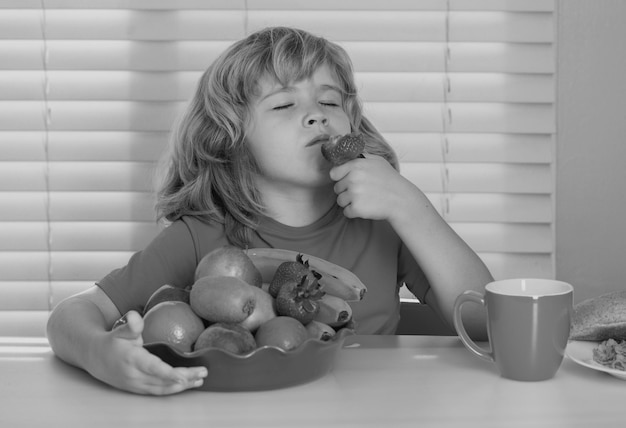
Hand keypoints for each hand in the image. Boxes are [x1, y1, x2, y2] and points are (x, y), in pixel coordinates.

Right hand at [89, 311, 207, 394]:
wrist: (94, 358)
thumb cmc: (112, 341)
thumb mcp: (120, 330)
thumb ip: (130, 324)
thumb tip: (135, 315)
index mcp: (132, 359)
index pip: (153, 368)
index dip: (169, 374)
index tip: (184, 376)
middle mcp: (134, 375)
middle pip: (163, 380)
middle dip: (185, 379)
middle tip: (203, 373)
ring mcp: (135, 385)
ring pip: (162, 389)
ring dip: (182, 387)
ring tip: (200, 380)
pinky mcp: (137, 389)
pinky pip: (157, 392)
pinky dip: (173, 390)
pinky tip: (186, 385)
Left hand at [329, 155, 420, 222]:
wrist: (401, 199)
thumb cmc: (390, 180)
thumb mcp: (377, 161)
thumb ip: (360, 157)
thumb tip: (348, 155)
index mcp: (356, 165)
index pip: (333, 173)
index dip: (340, 178)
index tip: (349, 181)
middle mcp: (353, 179)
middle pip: (337, 188)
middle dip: (347, 191)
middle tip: (362, 191)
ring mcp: (354, 194)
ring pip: (340, 201)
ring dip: (350, 202)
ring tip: (365, 199)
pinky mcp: (356, 208)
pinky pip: (346, 212)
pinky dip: (354, 212)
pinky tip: (366, 207)